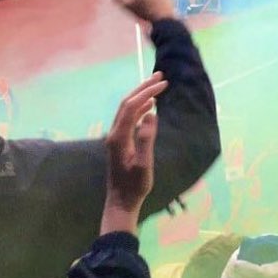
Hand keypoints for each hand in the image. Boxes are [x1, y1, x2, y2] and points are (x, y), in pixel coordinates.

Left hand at [101, 73, 165, 233]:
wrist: (121, 202)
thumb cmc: (134, 185)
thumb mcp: (144, 164)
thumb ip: (146, 140)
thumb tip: (150, 115)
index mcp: (119, 136)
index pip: (132, 106)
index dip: (147, 93)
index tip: (164, 84)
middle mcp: (114, 133)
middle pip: (127, 103)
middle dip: (143, 88)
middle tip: (160, 75)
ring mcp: (115, 137)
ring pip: (126, 109)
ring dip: (141, 95)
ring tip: (156, 86)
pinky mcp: (119, 142)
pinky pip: (129, 118)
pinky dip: (139, 108)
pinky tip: (149, 107)